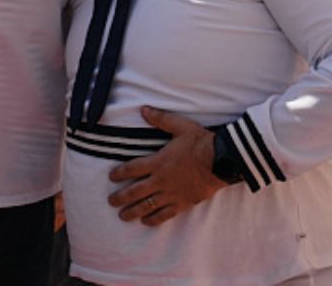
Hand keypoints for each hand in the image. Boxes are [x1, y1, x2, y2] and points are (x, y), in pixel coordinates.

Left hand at [108, 107, 225, 224]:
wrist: (221, 161)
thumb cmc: (201, 142)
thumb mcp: (181, 126)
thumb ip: (161, 119)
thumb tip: (144, 109)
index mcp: (158, 161)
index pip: (132, 169)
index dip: (119, 173)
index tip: (111, 177)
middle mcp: (161, 180)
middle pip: (135, 191)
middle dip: (120, 197)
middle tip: (111, 201)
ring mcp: (171, 194)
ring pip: (147, 206)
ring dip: (133, 211)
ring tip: (123, 215)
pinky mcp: (182, 203)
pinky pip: (164, 215)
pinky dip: (154, 219)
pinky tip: (146, 222)